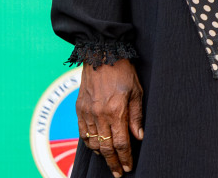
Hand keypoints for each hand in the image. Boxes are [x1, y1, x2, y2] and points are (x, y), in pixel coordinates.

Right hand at [76, 59, 143, 174]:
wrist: (101, 53)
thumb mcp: (136, 91)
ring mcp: (87, 112)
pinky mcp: (79, 108)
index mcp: (116, 111)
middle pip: (106, 147)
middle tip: (118, 173)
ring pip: (93, 142)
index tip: (127, 168)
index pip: (120, 143)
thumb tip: (138, 136)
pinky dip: (89, 142)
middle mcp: (99, 114)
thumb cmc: (123, 70)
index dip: (125, 157)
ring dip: (101, 154)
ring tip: (109, 159)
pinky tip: (96, 145)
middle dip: (113, 162)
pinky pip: (82, 131)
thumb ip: (136, 116)